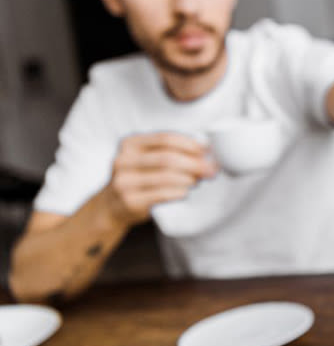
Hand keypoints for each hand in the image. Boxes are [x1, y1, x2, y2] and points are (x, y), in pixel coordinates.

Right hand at [100, 132, 216, 226]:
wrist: (112, 206)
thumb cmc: (139, 178)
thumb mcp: (146, 158)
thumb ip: (169, 150)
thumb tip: (206, 151)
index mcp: (130, 144)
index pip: (165, 139)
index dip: (190, 144)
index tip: (207, 151)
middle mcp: (123, 160)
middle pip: (168, 158)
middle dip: (194, 163)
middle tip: (210, 170)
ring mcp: (124, 181)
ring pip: (166, 177)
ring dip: (189, 178)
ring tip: (198, 180)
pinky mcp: (130, 201)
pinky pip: (162, 194)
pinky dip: (179, 192)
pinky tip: (186, 191)